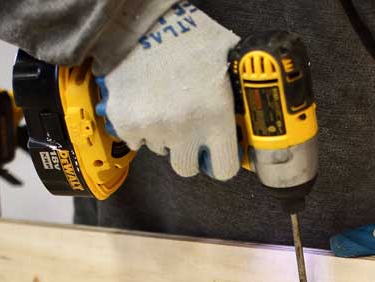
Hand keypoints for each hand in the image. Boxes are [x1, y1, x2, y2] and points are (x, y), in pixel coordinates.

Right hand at [95, 2, 239, 179]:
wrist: (142, 20)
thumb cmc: (187, 34)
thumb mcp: (227, 58)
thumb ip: (238, 91)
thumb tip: (248, 114)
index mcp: (216, 115)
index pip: (224, 169)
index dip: (220, 161)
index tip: (215, 153)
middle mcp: (186, 128)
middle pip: (187, 168)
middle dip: (189, 152)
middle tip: (187, 131)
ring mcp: (154, 128)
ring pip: (161, 151)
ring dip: (164, 135)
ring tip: (165, 104)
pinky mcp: (126, 123)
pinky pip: (135, 140)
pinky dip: (139, 127)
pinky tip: (146, 101)